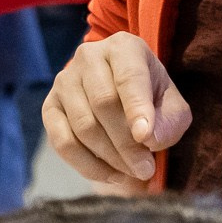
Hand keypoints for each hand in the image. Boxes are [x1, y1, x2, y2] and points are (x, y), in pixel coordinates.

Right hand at [40, 33, 191, 189]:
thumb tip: (147, 140)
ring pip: (83, 125)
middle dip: (126, 144)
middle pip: (103, 103)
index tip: (146, 139)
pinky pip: (62, 141)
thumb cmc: (151, 97)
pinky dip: (87, 165)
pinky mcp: (50, 106)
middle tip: (145, 169)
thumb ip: (168, 122)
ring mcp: (64, 81)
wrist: (120, 90)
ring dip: (109, 157)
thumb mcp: (172, 105)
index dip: (137, 109)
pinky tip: (111, 175)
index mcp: (123, 47)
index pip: (129, 78)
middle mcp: (88, 57)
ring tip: (132, 173)